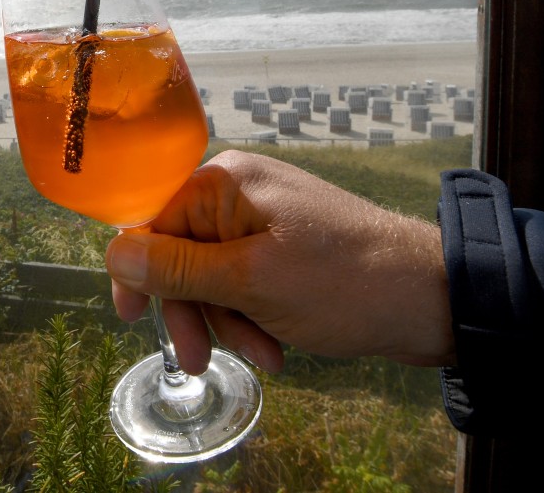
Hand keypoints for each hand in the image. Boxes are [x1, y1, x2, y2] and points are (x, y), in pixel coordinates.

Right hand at [104, 150, 452, 375]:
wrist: (431, 298)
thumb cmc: (341, 283)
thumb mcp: (248, 282)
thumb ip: (176, 269)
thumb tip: (112, 253)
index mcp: (225, 182)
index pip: (152, 220)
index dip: (138, 271)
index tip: (132, 318)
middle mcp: (239, 192)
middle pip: (181, 253)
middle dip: (192, 310)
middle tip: (198, 361)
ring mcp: (264, 220)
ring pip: (213, 276)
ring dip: (228, 322)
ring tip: (264, 355)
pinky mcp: (285, 248)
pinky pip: (244, 282)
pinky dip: (253, 316)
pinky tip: (276, 346)